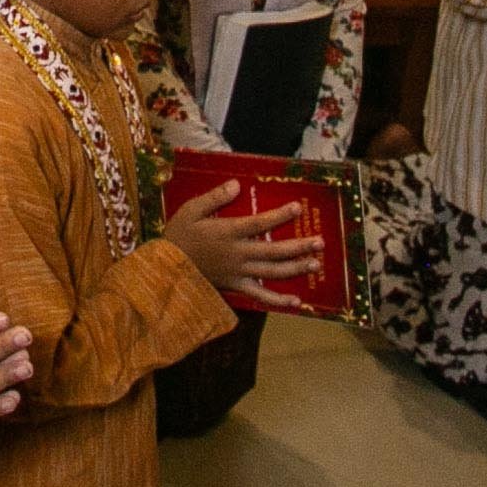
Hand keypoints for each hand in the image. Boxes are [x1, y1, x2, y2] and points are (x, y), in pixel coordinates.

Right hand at [161, 180, 318, 297]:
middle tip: (320, 241)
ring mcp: (239, 272)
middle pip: (274, 251)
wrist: (166, 268)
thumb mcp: (191, 210)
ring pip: (273, 272)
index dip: (279, 216)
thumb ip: (214, 198)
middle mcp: (238, 253)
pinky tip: (297, 301)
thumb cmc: (178, 236)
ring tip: (315, 263)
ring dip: (296, 268)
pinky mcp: (236, 286)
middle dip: (299, 246)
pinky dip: (279, 300)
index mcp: (227, 232)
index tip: (297, 207)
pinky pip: (260, 295)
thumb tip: (237, 185)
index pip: (259, 223)